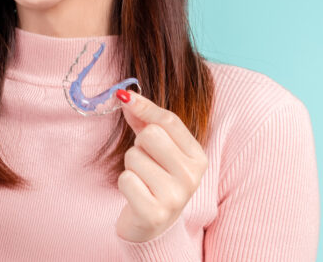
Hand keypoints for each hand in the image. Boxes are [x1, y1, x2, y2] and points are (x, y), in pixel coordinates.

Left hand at [115, 89, 208, 242]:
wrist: (154, 226)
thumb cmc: (155, 179)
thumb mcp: (157, 148)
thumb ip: (145, 120)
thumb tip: (126, 96)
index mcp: (197, 157)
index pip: (169, 120)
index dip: (144, 107)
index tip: (125, 98)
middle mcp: (192, 177)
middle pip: (151, 135)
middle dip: (139, 145)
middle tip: (145, 162)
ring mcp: (175, 196)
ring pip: (134, 156)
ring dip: (130, 166)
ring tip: (142, 181)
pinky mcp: (154, 213)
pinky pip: (126, 179)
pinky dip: (125, 184)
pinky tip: (137, 195)